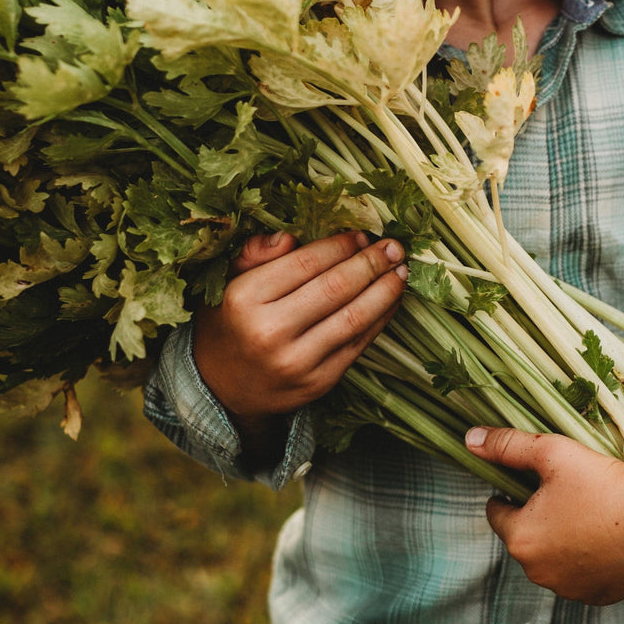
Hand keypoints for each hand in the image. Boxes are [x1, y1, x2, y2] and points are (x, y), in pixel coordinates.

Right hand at [193, 230, 407, 426]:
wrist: (223, 389)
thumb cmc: (229, 324)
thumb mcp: (226, 282)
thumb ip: (254, 254)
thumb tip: (289, 237)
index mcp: (246, 299)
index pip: (306, 264)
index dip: (340, 246)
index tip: (361, 235)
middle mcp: (270, 331)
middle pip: (336, 288)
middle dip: (371, 263)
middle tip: (393, 247)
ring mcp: (297, 361)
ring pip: (354, 317)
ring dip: (384, 291)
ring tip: (401, 270)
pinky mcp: (318, 383)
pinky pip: (358, 344)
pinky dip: (380, 319)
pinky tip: (391, 300)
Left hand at [465, 422, 623, 605]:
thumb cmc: (600, 479)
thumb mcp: (548, 452)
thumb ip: (506, 446)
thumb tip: (469, 439)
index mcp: (520, 538)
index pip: (496, 512)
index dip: (510, 493)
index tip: (533, 481)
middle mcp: (538, 572)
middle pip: (523, 538)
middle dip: (534, 518)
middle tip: (563, 494)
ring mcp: (569, 590)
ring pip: (550, 560)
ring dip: (558, 542)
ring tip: (585, 514)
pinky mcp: (598, 597)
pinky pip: (579, 577)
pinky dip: (584, 561)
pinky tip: (603, 538)